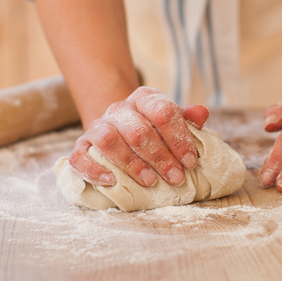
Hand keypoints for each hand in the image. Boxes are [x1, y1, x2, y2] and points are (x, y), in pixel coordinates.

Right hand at [69, 87, 209, 186]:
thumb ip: (187, 119)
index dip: (178, 138)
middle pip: (138, 131)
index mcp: (144, 98)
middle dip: (160, 157)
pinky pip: (80, 156)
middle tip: (176, 178)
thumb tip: (202, 113)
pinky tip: (111, 181)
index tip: (190, 162)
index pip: (162, 112)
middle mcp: (119, 109)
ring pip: (108, 140)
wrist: (118, 127)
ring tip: (150, 181)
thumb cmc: (152, 129)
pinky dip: (94, 170)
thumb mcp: (171, 121)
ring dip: (131, 163)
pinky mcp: (82, 146)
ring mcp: (98, 126)